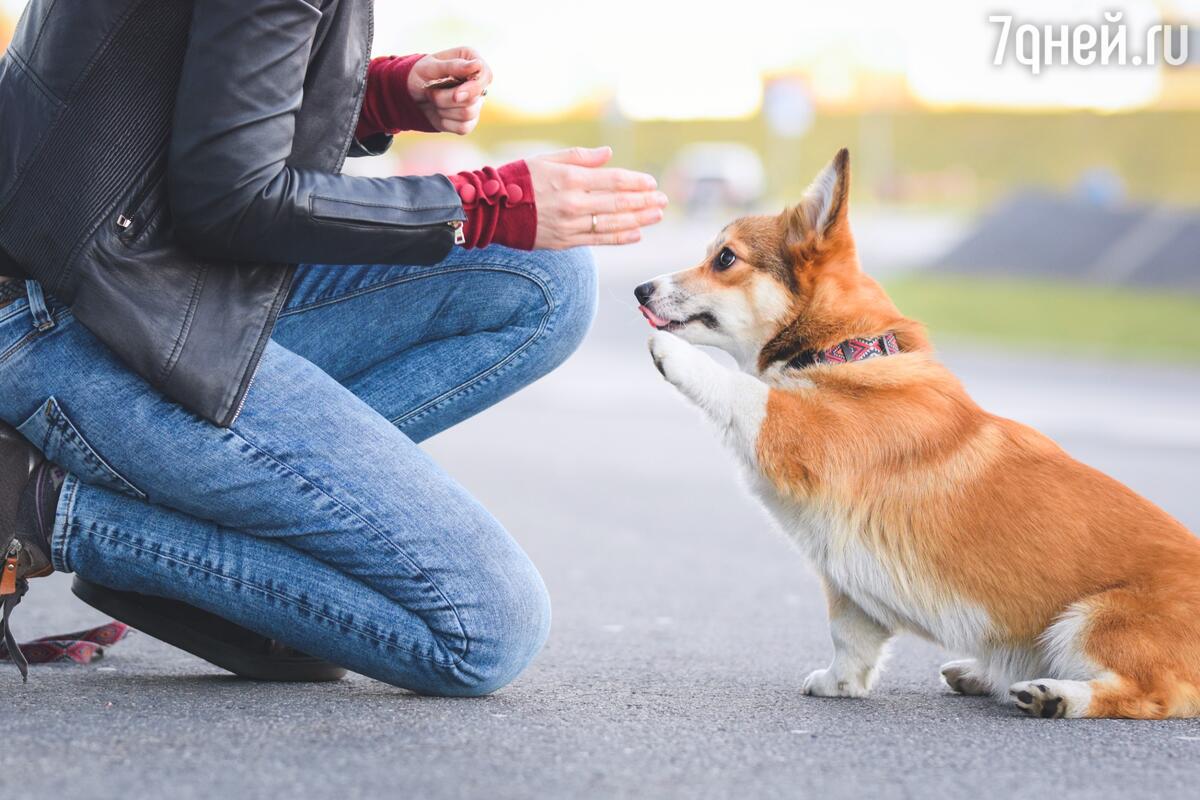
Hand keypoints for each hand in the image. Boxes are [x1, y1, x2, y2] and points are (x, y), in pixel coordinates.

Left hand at [406, 47, 492, 134]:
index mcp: (472, 60)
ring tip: (434, 100)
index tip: (456, 95)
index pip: (486, 76)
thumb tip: (477, 65)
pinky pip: (464, 127)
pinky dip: (446, 122)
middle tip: (431, 92)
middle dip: (446, 98)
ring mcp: (475, 102)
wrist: (412, 93)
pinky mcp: (469, 120)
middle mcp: (477, 81)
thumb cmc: (422, 74)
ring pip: (467, 114)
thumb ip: (454, 66)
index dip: (473, 88)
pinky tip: (439, 113)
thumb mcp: (431, 66)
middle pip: (473, 99)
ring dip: (443, 109)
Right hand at [527, 147, 667, 247]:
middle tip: (663, 200)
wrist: (492, 210)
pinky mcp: (565, 241)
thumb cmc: (519, 179)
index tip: (652, 183)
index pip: (613, 180)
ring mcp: (570, 224)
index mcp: (570, 178)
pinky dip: (619, 237)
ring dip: (639, 220)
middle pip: (618, 203)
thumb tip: (609, 153)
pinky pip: (598, 240)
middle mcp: (573, 202)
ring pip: (613, 223)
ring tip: (657, 216)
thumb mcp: (546, 159)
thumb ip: (579, 157)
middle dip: (644, 201)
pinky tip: (636, 234)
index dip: (636, 182)